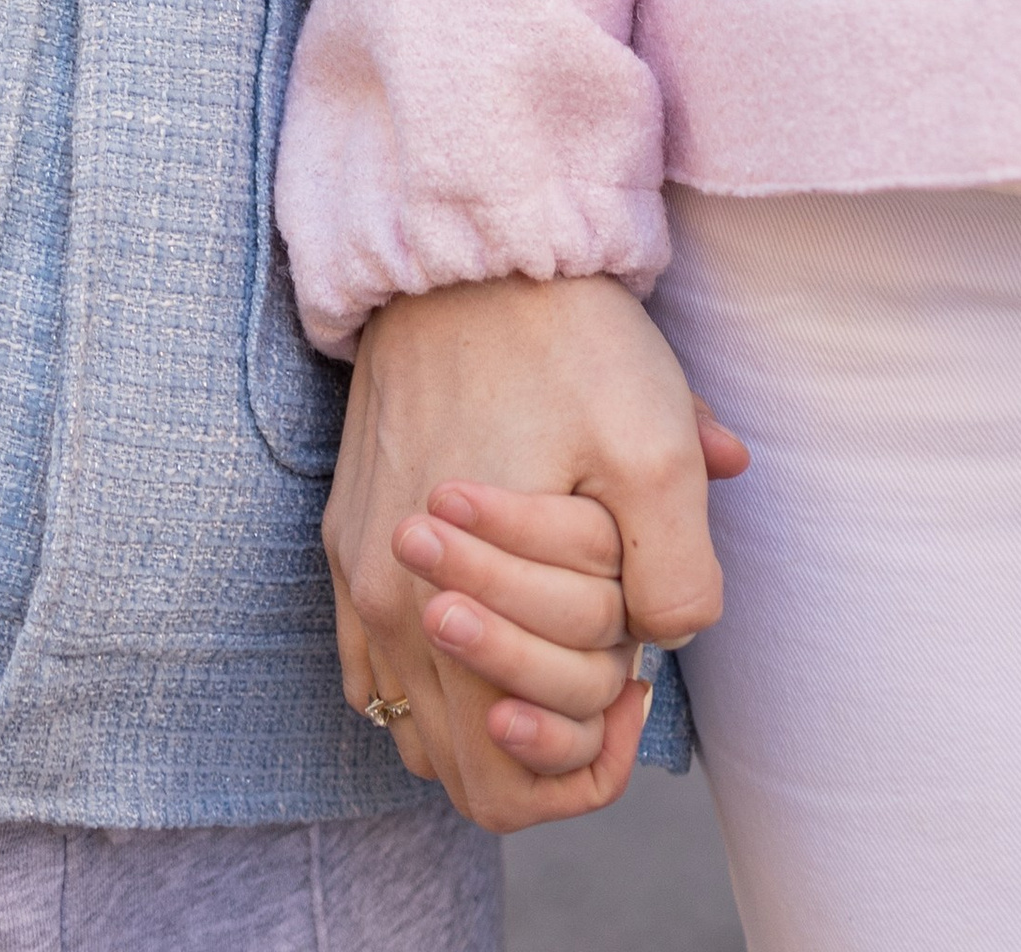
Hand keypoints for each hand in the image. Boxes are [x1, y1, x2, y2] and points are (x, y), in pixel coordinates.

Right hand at [323, 273, 744, 830]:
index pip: (507, 775)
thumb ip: (677, 573)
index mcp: (447, 599)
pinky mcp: (343, 534)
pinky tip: (498, 618)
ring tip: (562, 640)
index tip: (640, 685)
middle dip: (547, 741)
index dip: (592, 756)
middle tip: (611, 669)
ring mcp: (355, 571)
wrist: (466, 246)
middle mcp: (383, 602)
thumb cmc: (564, 340)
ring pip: (415, 725)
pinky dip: (439, 675)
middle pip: (460, 769)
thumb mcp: (656, 448)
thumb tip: (661, 640)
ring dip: (491, 708)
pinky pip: (373, 669)